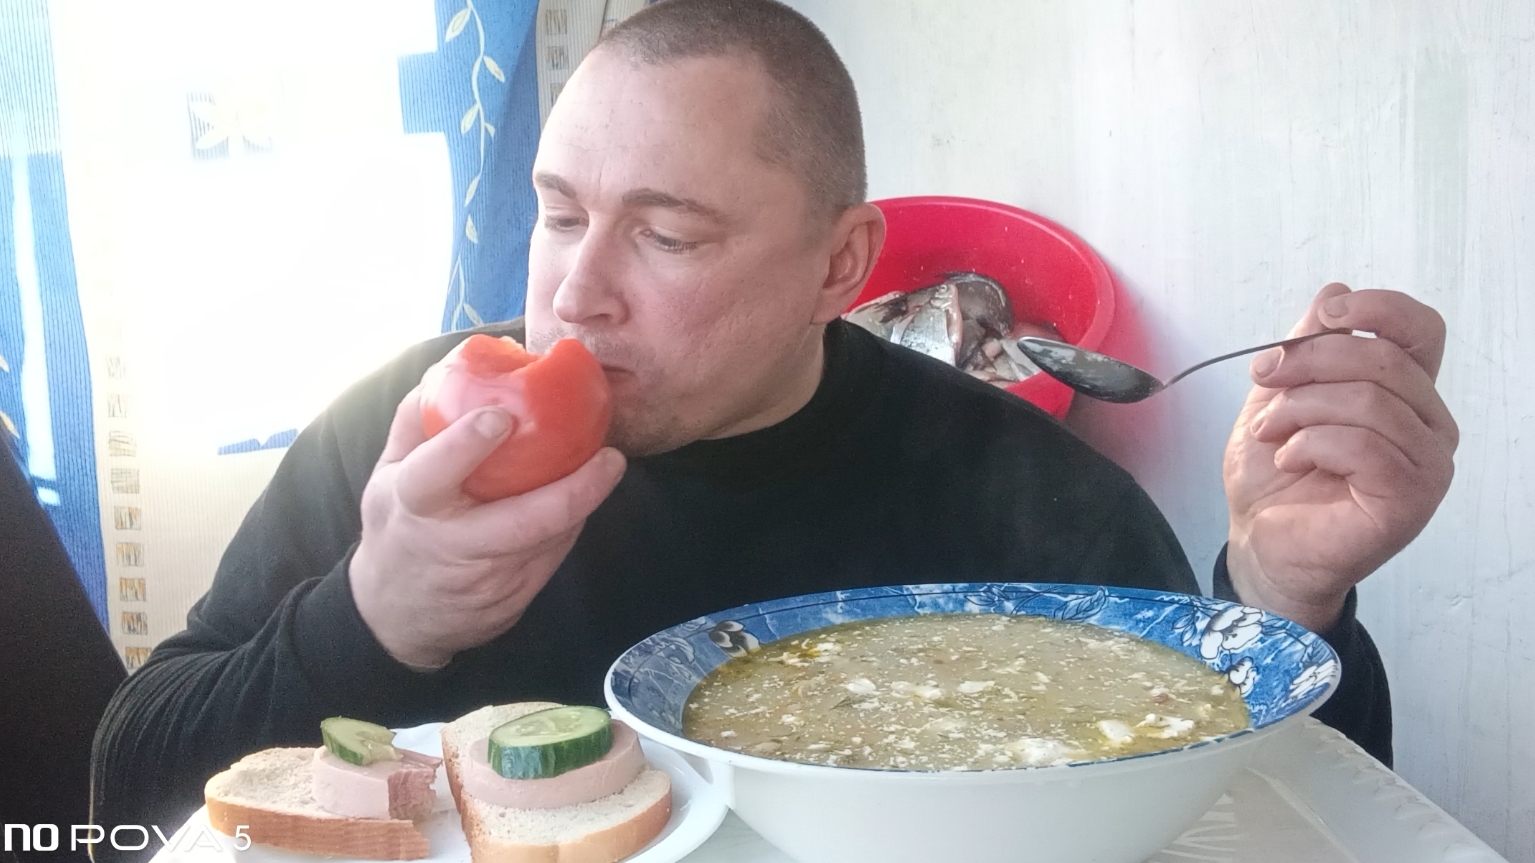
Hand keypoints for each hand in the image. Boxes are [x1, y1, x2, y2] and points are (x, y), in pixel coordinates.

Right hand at [350, 388, 625, 667]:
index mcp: (412, 504)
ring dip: (581, 503)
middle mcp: (450, 545)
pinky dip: (569, 525)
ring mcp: (486, 579)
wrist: (396, 618)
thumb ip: (415, 424)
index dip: (465, 445)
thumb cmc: (396, 528)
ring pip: (548, 539)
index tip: (501, 416)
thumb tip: (450, 367)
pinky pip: (551, 555)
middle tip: (610, 458)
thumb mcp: (387, 477)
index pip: (434, 474)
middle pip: (520, 523)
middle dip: (573, 492)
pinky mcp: (512, 599)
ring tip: (604, 466)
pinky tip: (582, 499)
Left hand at [1223, 283, 1457, 631]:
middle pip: (1383, 360)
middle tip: (1264, 379)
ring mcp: (1427, 464)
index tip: (1326, 317)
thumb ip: (1309, 345)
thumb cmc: (1275, 475)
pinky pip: (1364, 446)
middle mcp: (1428, 425)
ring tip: (1271, 433)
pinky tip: (1290, 459)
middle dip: (1308, 362)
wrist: (1260, 540)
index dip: (1378, 310)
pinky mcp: (1410, 499)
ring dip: (1301, 409)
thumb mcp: (1280, 394)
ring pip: (1369, 401)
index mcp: (1405, 392)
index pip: (1419, 330)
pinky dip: (1311, 444)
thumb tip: (1335, 292)